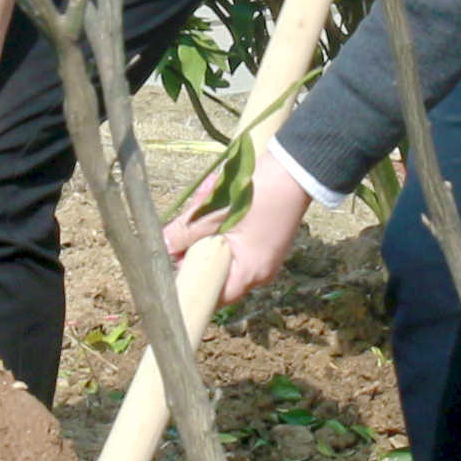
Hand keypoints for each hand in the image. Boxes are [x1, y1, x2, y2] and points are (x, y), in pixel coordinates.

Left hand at [167, 132, 323, 308]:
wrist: (298, 164)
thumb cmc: (259, 193)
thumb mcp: (215, 212)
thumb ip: (186, 232)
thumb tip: (161, 246)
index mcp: (251, 271)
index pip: (215, 295)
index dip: (190, 283)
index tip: (171, 263)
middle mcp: (260, 269)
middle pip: (215, 268)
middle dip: (195, 244)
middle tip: (186, 219)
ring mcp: (263, 253)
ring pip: (223, 249)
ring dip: (208, 226)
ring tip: (207, 193)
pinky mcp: (263, 236)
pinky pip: (235, 237)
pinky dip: (222, 221)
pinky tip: (217, 193)